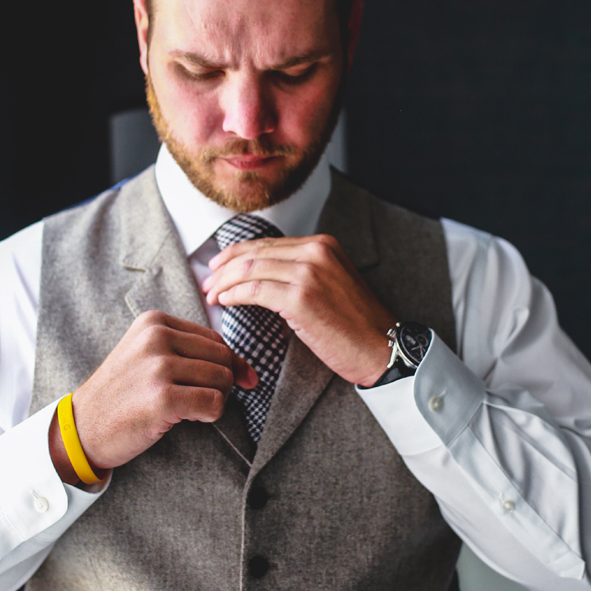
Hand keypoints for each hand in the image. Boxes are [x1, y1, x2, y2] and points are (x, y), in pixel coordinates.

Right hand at [51, 310, 258, 485]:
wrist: (82, 428)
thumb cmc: (124, 394)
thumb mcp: (150, 357)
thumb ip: (193, 354)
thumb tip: (251, 373)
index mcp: (154, 322)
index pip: (216, 339)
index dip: (225, 364)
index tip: (218, 385)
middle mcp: (156, 338)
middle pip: (224, 357)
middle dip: (220, 383)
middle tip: (195, 399)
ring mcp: (158, 366)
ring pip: (222, 380)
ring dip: (213, 400)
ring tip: (184, 408)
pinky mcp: (162, 397)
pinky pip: (214, 403)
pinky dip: (209, 415)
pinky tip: (184, 418)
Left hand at [201, 233, 398, 385]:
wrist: (382, 346)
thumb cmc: (357, 324)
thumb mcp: (333, 283)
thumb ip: (303, 272)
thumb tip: (261, 276)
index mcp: (323, 244)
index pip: (267, 243)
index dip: (236, 254)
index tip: (218, 268)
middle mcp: (316, 252)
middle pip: (254, 252)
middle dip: (224, 267)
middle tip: (208, 283)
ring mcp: (309, 272)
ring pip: (249, 269)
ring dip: (224, 283)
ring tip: (212, 296)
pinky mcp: (301, 297)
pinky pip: (254, 291)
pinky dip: (233, 295)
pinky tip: (224, 303)